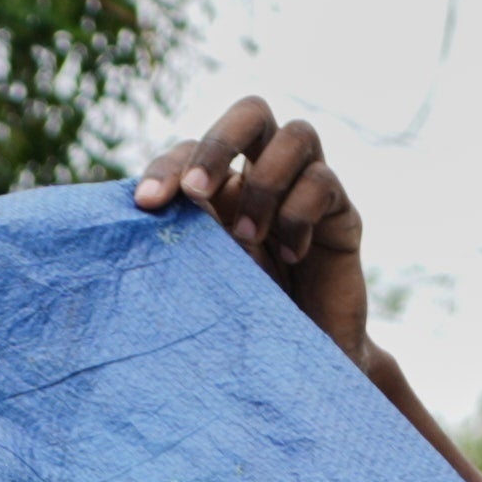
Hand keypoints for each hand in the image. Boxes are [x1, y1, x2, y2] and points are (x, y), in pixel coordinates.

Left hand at [133, 95, 428, 430]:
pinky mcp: (341, 216)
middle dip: (220, 143)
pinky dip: (299, 214)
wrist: (300, 367)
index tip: (145, 205)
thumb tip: (140, 214)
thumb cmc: (240, 323)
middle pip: (252, 113)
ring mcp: (306, 190)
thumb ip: (183, 239)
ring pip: (296, 136)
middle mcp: (264, 176)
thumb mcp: (202, 278)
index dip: (168, 167)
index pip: (192, 148)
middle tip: (197, 192)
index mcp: (222, 186)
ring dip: (265, 183)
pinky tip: (290, 256)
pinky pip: (324, 184)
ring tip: (247, 237)